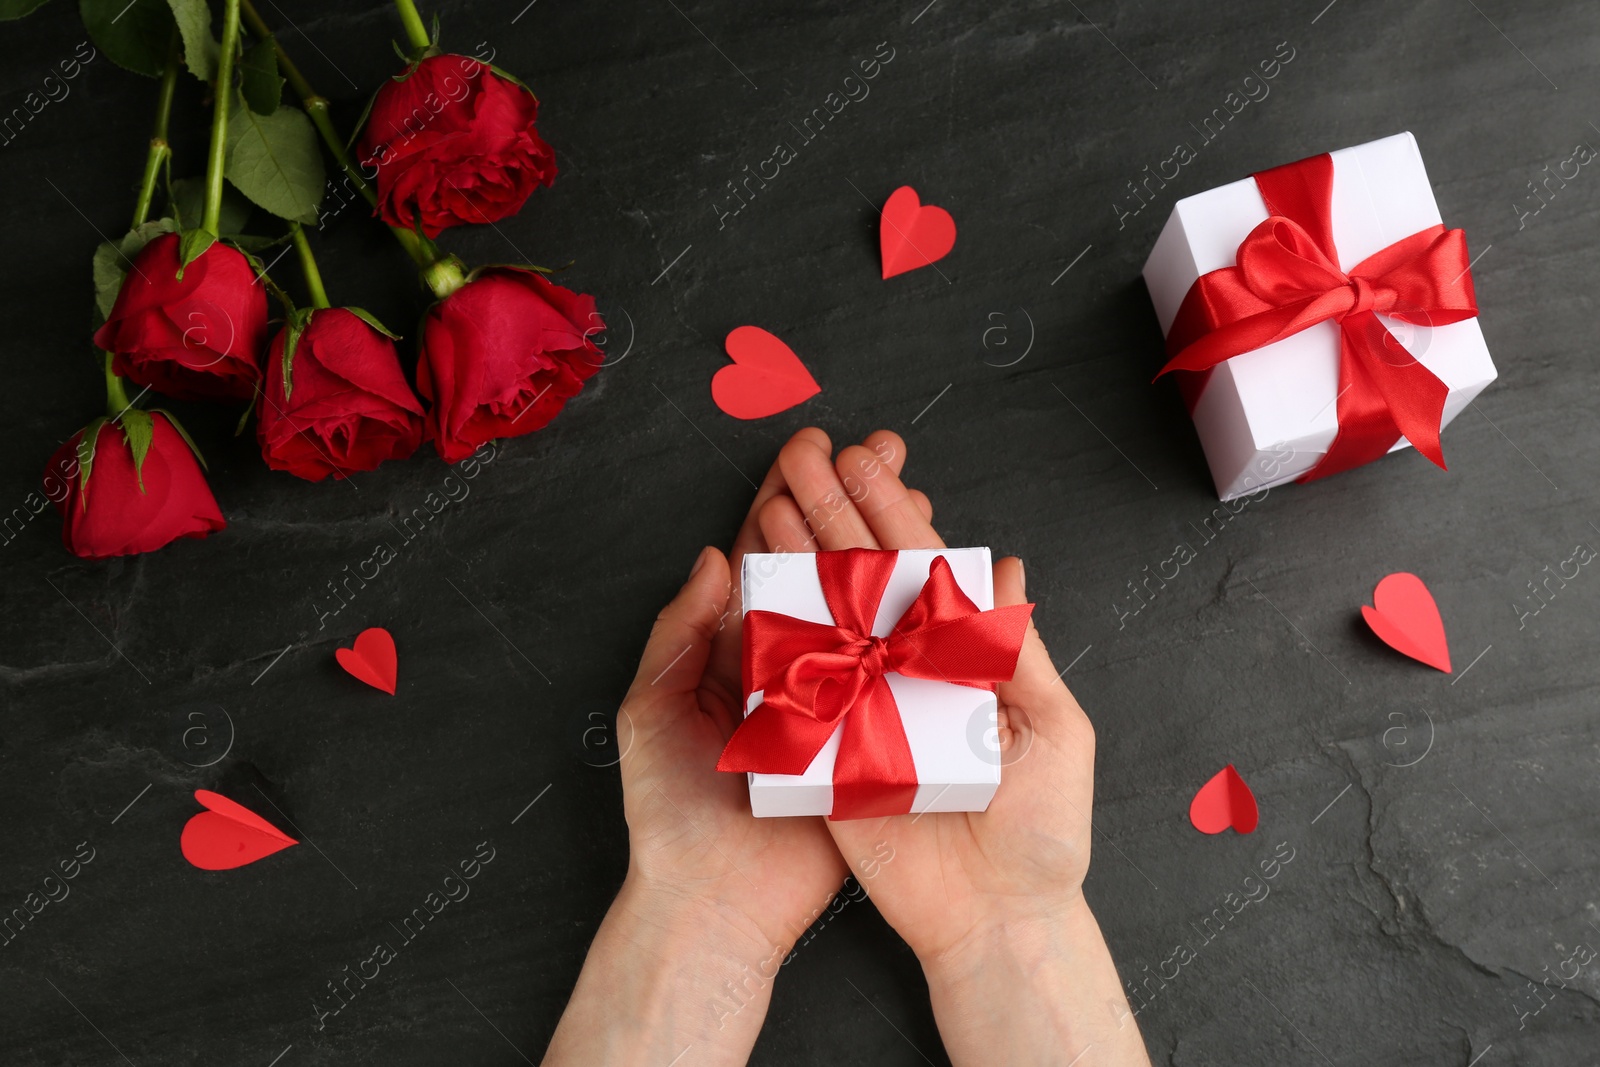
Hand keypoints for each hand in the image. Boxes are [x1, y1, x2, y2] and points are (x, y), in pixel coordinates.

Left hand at [546, 429, 923, 1063]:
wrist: (711, 901)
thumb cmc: (669, 810)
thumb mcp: (652, 708)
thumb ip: (680, 630)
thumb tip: (714, 557)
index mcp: (734, 646)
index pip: (764, 553)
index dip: (789, 496)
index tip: (818, 445)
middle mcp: (789, 660)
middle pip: (826, 565)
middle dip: (856, 505)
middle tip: (890, 451)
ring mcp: (834, 695)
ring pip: (869, 609)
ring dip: (895, 552)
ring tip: (924, 500)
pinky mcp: (869, 736)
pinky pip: (899, 674)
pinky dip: (924, 631)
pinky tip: (949, 590)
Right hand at [757, 429, 1149, 1065]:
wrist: (997, 919)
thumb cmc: (1042, 831)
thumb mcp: (1055, 728)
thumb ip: (1022, 653)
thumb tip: (1011, 572)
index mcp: (963, 659)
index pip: (921, 571)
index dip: (891, 513)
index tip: (862, 459)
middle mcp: (908, 673)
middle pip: (864, 581)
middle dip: (834, 514)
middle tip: (802, 454)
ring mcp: (864, 709)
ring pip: (824, 621)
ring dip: (798, 559)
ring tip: (772, 500)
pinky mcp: (827, 754)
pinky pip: (795, 691)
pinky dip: (774, 640)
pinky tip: (754, 586)